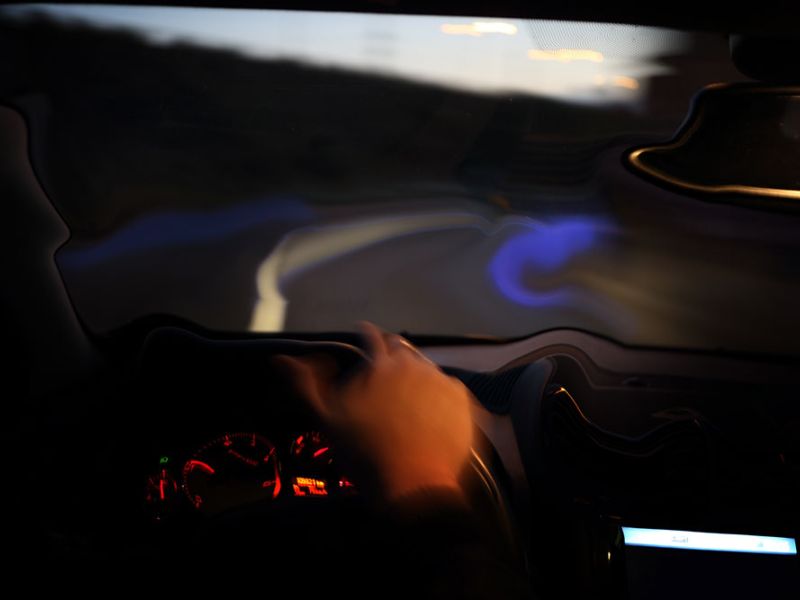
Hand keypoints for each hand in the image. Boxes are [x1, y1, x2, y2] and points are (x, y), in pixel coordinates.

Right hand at [277, 322, 473, 501]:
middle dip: (390, 353)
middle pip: (401, 347)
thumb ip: (305, 384)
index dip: (364, 335)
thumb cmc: (364, 453)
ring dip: (415, 373)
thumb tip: (279, 358)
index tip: (361, 338)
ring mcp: (443, 382)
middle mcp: (414, 364)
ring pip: (426, 366)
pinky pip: (449, 388)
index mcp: (380, 364)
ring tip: (407, 394)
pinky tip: (431, 412)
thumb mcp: (327, 419)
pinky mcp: (464, 402)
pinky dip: (438, 394)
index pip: (371, 336)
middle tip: (383, 372)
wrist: (413, 487)